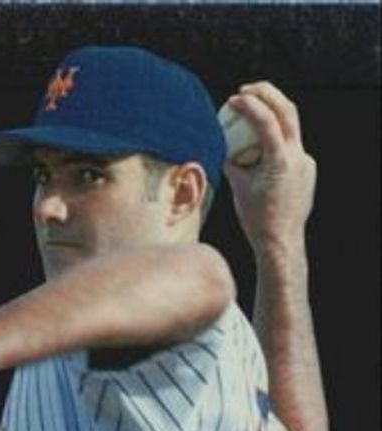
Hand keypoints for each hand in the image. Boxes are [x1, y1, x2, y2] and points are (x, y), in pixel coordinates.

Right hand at [223, 82, 316, 257]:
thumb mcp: (239, 188)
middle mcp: (298, 157)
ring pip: (292, 124)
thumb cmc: (257, 221)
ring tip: (252, 111)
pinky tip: (260, 143)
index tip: (233, 99)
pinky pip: (291, 144)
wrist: (281, 242)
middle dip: (267, 94)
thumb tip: (224, 146)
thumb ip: (233, 162)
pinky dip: (276, 135)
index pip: (267, 121)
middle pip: (288, 110)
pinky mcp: (307, 169)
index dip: (249, 105)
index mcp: (281, 161)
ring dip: (272, 112)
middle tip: (245, 89)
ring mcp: (306, 162)